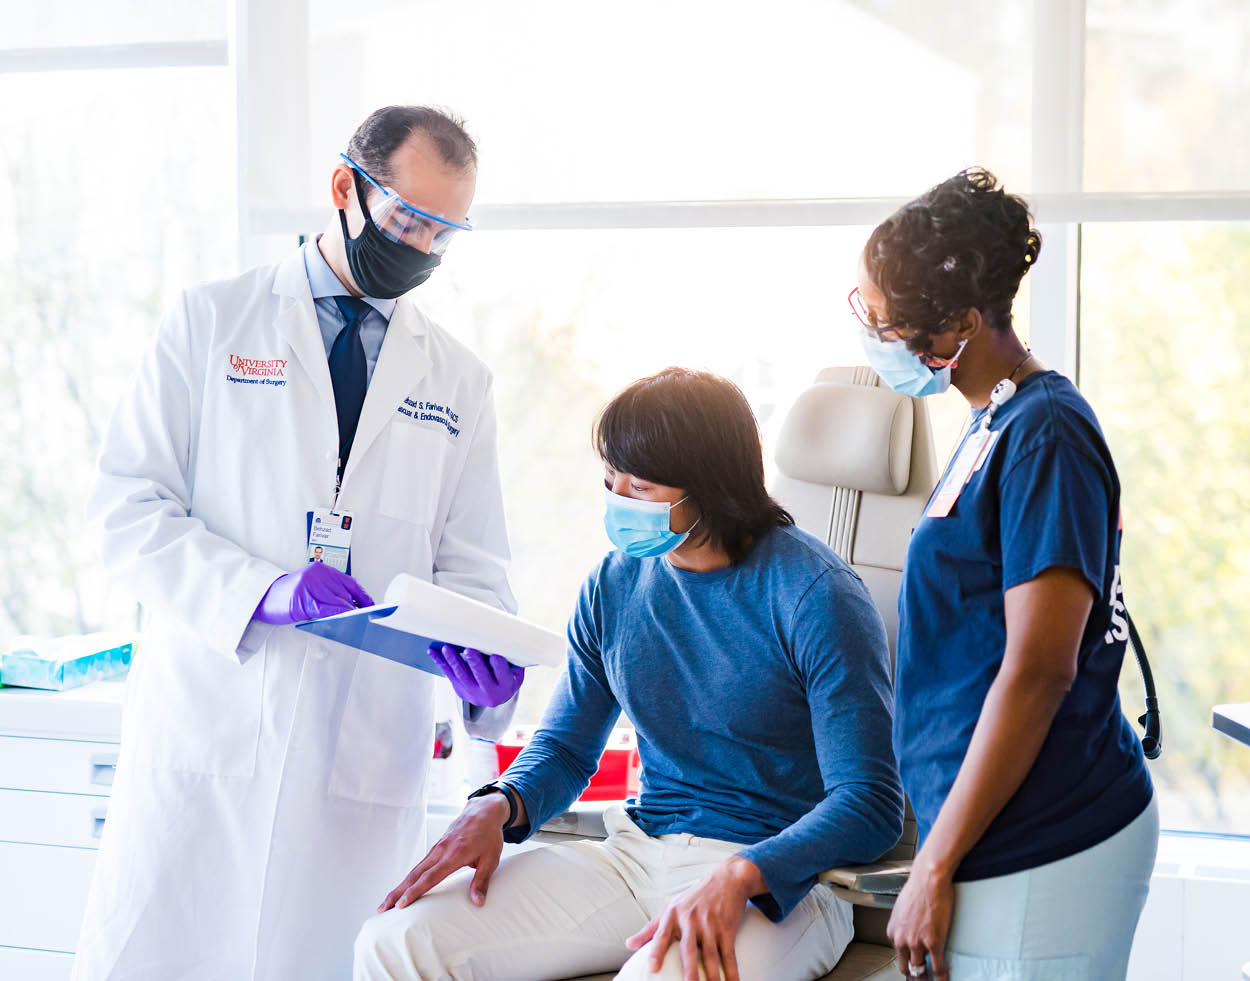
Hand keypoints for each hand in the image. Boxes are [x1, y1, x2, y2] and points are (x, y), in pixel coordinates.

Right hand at [253, 563, 372, 624]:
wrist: (262, 597)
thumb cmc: (287, 595)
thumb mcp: (311, 587)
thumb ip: (330, 593)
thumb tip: (353, 607)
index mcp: (322, 570)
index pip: (350, 583)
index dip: (364, 597)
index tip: (373, 607)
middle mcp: (318, 575)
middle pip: (346, 594)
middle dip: (358, 608)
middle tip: (367, 619)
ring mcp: (310, 586)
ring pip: (338, 602)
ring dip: (350, 615)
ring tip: (359, 623)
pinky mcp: (303, 600)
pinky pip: (327, 610)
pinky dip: (338, 616)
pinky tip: (345, 622)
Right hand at [378, 792, 509, 911]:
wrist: (483, 811)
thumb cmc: (489, 836)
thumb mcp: (491, 859)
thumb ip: (481, 881)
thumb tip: (477, 903)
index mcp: (454, 855)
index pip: (430, 877)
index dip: (415, 891)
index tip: (401, 904)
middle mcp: (440, 851)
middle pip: (414, 874)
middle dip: (397, 892)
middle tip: (382, 908)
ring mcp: (436, 848)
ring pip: (414, 870)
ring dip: (400, 886)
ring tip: (386, 903)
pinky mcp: (436, 848)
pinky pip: (420, 865)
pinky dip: (409, 878)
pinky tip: (403, 888)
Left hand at [428, 643, 524, 706]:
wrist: (497, 694)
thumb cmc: (507, 674)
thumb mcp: (515, 669)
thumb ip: (510, 657)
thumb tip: (502, 634)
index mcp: (507, 686)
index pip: (503, 675)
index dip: (499, 667)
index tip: (495, 656)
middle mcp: (491, 694)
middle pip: (481, 677)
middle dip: (475, 664)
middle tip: (470, 650)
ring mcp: (474, 694)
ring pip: (462, 676)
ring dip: (454, 661)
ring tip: (447, 649)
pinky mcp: (461, 691)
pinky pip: (450, 675)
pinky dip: (441, 663)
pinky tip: (433, 652)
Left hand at [625, 855, 762, 980]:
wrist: (726, 880)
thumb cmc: (694, 897)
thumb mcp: (670, 908)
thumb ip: (650, 928)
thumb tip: (629, 944)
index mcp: (673, 915)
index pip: (662, 935)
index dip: (656, 952)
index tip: (652, 968)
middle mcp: (691, 920)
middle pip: (689, 949)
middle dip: (689, 970)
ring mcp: (710, 925)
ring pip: (711, 955)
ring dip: (712, 976)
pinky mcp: (727, 929)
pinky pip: (729, 954)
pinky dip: (731, 972)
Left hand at [886, 856, 953, 979]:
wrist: (929, 879)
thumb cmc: (918, 888)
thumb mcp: (902, 909)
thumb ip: (903, 924)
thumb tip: (909, 930)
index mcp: (893, 931)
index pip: (898, 955)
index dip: (907, 963)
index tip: (913, 968)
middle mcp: (902, 939)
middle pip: (906, 967)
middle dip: (914, 975)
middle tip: (920, 979)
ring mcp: (917, 943)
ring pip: (920, 970)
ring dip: (926, 978)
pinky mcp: (933, 942)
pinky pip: (937, 966)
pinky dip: (941, 976)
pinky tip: (944, 979)